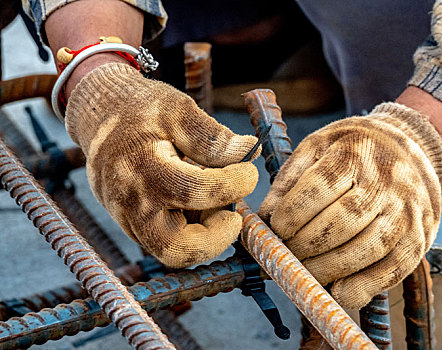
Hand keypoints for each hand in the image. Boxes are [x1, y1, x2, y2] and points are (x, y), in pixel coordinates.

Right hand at [66, 62, 259, 266]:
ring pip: (173, 253)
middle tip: (234, 213)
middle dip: (217, 237)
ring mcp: (126, 219)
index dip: (233, 184)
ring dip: (204, 236)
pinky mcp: (131, 226)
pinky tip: (199, 205)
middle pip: (177, 249)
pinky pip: (165, 242)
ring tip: (216, 202)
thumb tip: (251, 150)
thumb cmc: (140, 110)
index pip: (195, 191)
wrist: (99, 118)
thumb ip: (212, 136)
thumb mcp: (177, 110)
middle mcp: (130, 202)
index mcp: (142, 167)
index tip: (249, 171)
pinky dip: (190, 231)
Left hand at [259, 102, 441, 308]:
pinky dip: (363, 287)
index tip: (276, 229)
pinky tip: (337, 292)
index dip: (292, 213)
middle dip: (306, 244)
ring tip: (304, 273)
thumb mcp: (317, 148)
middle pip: (343, 220)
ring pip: (368, 248)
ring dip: (329, 269)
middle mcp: (385, 182)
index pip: (320, 186)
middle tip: (287, 254)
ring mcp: (406, 212)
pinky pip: (393, 270)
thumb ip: (289, 180)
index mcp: (354, 153)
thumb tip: (263, 219)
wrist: (411, 153)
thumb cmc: (353, 153)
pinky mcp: (419, 238)